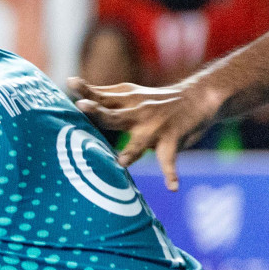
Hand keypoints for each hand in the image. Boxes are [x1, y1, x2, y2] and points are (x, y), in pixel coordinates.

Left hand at [69, 77, 226, 190]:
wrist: (198, 97)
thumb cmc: (155, 99)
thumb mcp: (131, 93)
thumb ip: (105, 95)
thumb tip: (74, 86)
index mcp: (126, 102)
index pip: (101, 96)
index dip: (85, 90)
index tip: (70, 82)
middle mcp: (138, 113)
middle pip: (113, 114)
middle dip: (98, 112)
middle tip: (82, 106)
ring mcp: (154, 128)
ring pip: (139, 142)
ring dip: (131, 151)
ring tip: (122, 162)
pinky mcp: (172, 140)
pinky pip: (169, 160)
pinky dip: (171, 174)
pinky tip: (172, 187)